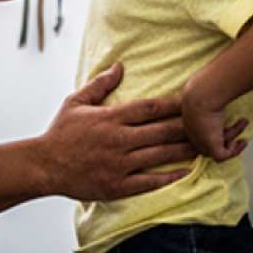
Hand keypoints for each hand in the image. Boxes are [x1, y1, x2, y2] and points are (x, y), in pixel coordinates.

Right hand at [40, 63, 199, 201]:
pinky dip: (169, 176)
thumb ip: (100, 85)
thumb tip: (119, 66)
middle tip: (209, 122)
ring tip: (206, 145)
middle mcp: (118, 140)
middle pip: (162, 131)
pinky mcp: (117, 185)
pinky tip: (186, 171)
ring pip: (160, 155)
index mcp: (110, 118)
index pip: (149, 107)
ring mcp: (119, 164)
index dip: (174, 104)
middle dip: (188, 126)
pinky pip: (149, 181)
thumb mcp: (75, 102)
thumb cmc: (60, 134)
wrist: (43, 166)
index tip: (192, 99)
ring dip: (185, 150)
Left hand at [179, 84, 248, 161]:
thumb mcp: (205, 91)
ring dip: (235, 134)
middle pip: (212, 139)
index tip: (228, 120)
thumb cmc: (203, 89)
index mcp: (190, 121)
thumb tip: (222, 81)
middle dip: (229, 130)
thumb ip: (212, 92)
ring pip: (219, 146)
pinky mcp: (210, 147)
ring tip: (244, 122)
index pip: (204, 131)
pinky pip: (222, 156)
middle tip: (242, 121)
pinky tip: (240, 141)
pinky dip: (233, 151)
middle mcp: (194, 133)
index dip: (218, 127)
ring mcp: (200, 142)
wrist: (201, 94)